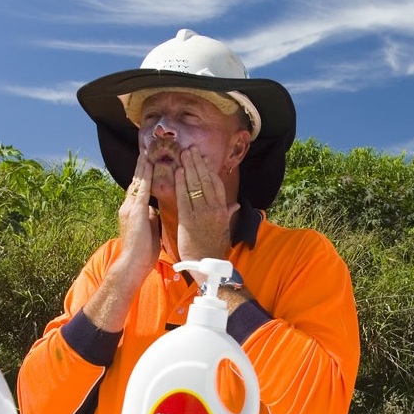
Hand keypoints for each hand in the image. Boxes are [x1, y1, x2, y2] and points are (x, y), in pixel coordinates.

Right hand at [115, 152, 160, 275]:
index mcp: (132, 211)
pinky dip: (145, 176)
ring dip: (142, 166)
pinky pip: (141, 189)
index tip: (148, 162)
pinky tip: (148, 164)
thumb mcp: (149, 230)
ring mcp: (130, 208)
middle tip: (145, 149)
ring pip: (137, 182)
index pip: (139, 189)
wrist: (132, 264)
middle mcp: (128, 206)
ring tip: (146, 151)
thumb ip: (150, 218)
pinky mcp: (134, 211)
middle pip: (136, 182)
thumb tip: (154, 210)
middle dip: (141, 166)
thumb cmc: (142, 252)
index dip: (143, 175)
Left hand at [174, 146, 239, 263]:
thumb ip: (229, 213)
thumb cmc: (214, 247)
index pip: (216, 184)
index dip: (208, 169)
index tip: (203, 157)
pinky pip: (184, 197)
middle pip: (205, 180)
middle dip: (197, 163)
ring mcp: (201, 213)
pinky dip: (181, 183)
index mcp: (222, 209)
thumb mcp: (224, 228)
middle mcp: (214, 208)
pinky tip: (178, 171)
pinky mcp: (188, 220)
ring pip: (195, 185)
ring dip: (189, 167)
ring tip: (184, 154)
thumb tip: (235, 204)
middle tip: (191, 149)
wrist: (207, 264)